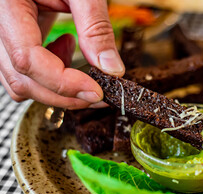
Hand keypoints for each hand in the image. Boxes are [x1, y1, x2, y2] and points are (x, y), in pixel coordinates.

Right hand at [0, 0, 124, 108]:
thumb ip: (96, 27)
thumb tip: (112, 69)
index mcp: (6, 3)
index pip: (27, 58)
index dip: (63, 83)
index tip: (97, 92)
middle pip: (21, 79)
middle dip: (64, 95)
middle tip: (98, 93)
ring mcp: (0, 33)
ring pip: (19, 81)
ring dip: (56, 87)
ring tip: (77, 59)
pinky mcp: (11, 37)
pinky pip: (22, 70)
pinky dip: (49, 73)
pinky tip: (65, 47)